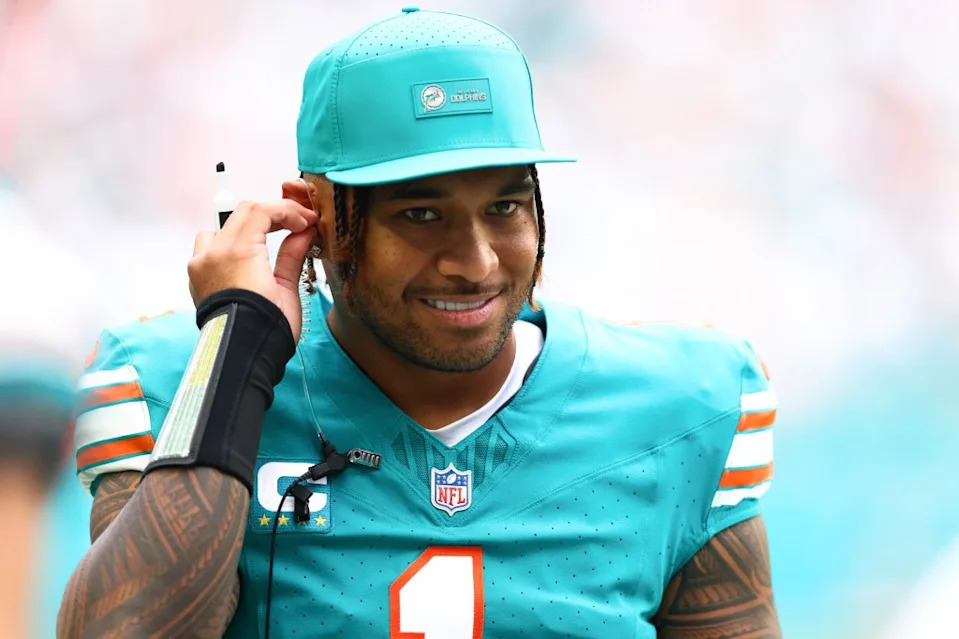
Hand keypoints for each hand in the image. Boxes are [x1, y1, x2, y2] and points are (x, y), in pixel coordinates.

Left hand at [189, 183, 318, 340]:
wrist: (242, 357)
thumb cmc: (268, 328)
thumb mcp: (288, 289)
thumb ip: (293, 253)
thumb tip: (305, 233)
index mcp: (238, 252)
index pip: (260, 211)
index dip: (287, 211)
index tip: (306, 221)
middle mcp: (213, 253)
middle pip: (242, 215)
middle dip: (271, 216)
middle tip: (296, 226)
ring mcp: (200, 265)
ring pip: (221, 229)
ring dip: (246, 228)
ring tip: (268, 241)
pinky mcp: (195, 278)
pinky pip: (209, 249)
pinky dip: (229, 246)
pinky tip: (248, 259)